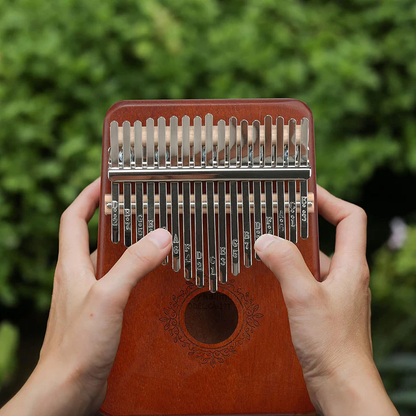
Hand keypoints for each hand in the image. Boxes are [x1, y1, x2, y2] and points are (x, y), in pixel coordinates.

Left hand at [0, 178, 171, 415]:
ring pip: (107, 263)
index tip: (105, 181)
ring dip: (126, 249)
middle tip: (140, 208)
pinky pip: (117, 285)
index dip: (86, 196)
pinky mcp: (100, 314)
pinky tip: (152, 282)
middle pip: (92, 238)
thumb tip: (160, 236)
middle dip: (113, 219)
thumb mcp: (108, 297)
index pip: (73, 218)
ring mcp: (88, 297)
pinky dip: (133, 277)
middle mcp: (78, 277)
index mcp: (72, 266)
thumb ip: (133, 265)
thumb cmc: (76, 347)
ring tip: (152, 240)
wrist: (65, 391)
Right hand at [254, 186, 397, 415]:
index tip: (306, 190)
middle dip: (301, 224)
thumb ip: (285, 263)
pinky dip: (289, 274)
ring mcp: (335, 293)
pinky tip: (270, 279)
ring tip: (266, 245)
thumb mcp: (304, 296)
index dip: (330, 200)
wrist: (342, 386)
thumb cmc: (333, 345)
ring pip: (313, 261)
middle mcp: (346, 276)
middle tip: (274, 216)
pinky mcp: (324, 309)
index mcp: (350, 266)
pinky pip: (306, 281)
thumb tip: (266, 239)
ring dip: (291, 252)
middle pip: (327, 237)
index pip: (351, 218)